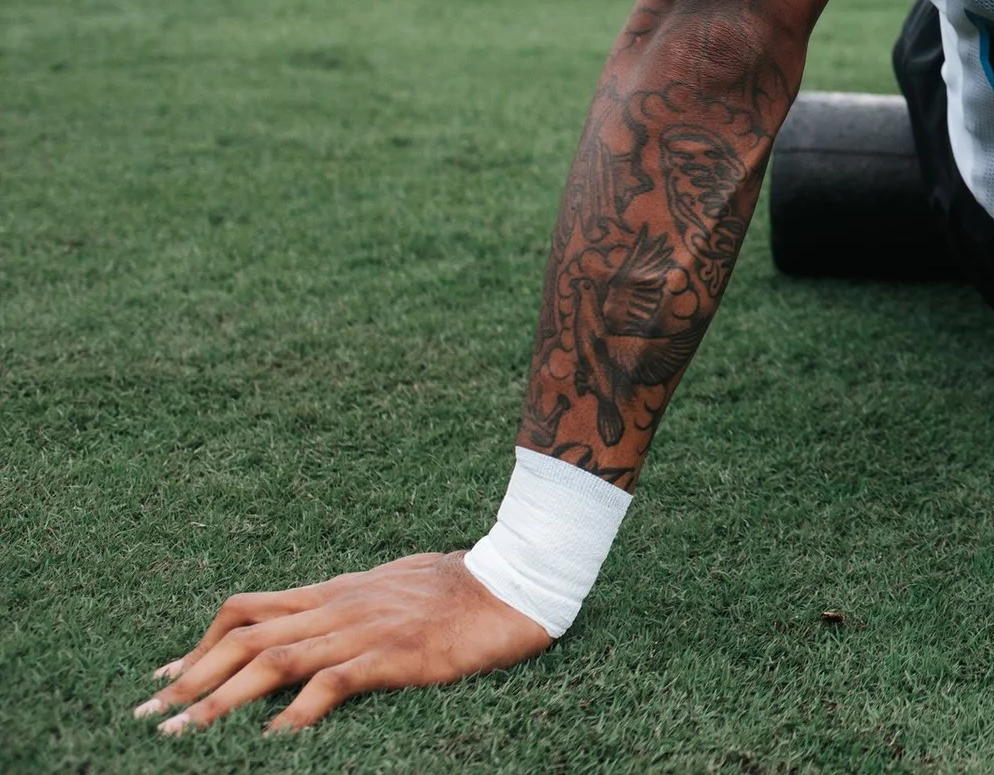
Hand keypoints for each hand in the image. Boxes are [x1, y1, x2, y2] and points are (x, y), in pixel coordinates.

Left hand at [135, 552, 551, 735]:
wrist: (519, 578)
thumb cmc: (463, 585)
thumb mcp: (394, 584)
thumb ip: (353, 602)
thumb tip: (321, 619)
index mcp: (337, 590)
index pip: (249, 609)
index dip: (200, 642)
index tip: (165, 674)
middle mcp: (338, 606)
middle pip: (244, 636)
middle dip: (189, 677)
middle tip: (147, 714)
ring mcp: (364, 628)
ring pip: (272, 659)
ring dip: (218, 699)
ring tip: (180, 734)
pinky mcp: (394, 654)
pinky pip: (331, 684)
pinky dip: (294, 713)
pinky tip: (270, 741)